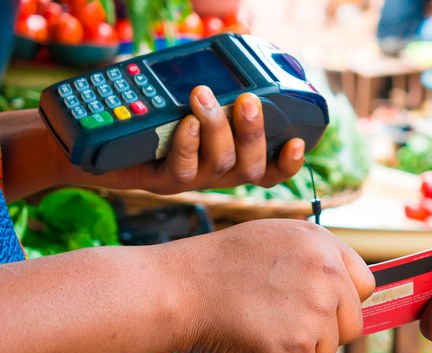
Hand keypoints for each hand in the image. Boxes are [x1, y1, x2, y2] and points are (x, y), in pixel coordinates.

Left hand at [69, 85, 305, 193]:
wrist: (87, 139)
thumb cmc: (141, 113)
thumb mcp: (181, 92)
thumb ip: (213, 79)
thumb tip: (240, 45)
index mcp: (227, 156)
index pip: (269, 169)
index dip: (288, 163)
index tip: (298, 141)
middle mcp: (214, 173)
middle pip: (251, 168)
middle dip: (254, 133)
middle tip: (249, 99)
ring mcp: (188, 180)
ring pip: (220, 166)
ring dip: (217, 128)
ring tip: (203, 95)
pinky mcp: (159, 182)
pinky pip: (182, 170)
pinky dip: (188, 144)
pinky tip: (185, 122)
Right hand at [166, 219, 374, 352]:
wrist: (176, 288)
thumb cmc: (216, 268)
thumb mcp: (275, 239)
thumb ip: (314, 261)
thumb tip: (342, 294)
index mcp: (323, 246)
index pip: (363, 287)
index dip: (339, 305)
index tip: (314, 311)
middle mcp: (327, 276)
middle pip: (351, 328)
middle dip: (320, 336)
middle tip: (277, 325)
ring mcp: (314, 314)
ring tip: (258, 333)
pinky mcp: (296, 350)